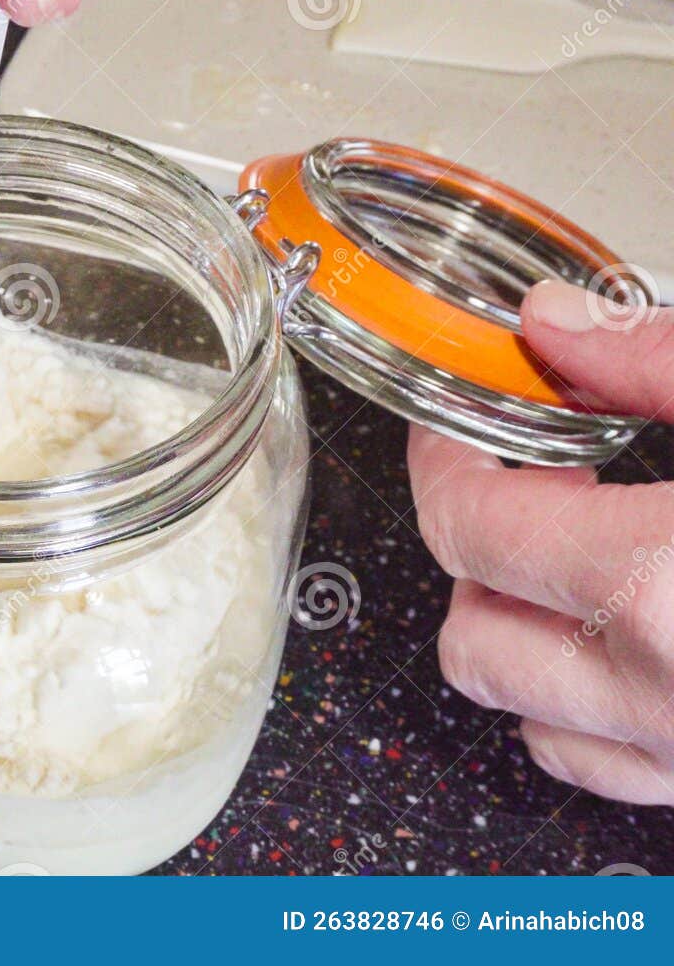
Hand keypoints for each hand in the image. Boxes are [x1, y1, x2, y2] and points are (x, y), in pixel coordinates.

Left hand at [409, 280, 673, 804]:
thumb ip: (659, 363)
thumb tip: (556, 327)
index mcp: (664, 587)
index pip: (469, 528)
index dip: (441, 466)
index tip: (452, 433)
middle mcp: (664, 693)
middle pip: (471, 633)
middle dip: (478, 554)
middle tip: (533, 487)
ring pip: (523, 710)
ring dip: (520, 631)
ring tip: (578, 559)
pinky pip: (602, 767)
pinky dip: (581, 707)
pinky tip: (624, 643)